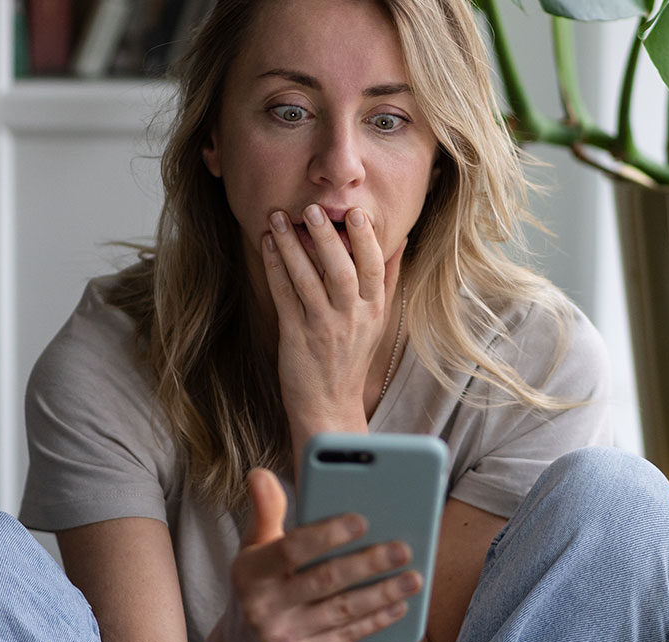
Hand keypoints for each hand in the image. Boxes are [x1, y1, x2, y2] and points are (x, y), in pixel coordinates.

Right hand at [207, 469, 421, 641]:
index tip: (362, 520)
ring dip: (382, 594)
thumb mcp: (254, 546)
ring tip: (414, 577)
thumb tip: (261, 473)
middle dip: (368, 563)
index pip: (292, 548)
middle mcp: (262, 607)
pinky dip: (375, 620)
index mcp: (250, 572)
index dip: (328, 535)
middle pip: (325, 580)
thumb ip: (265, 510)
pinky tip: (399, 605)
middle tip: (403, 548)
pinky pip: (346, 636)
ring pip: (342, 610)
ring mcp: (281, 637)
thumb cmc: (261, 582)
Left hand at [261, 205, 404, 457]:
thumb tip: (400, 240)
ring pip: (308, 279)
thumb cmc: (351, 358)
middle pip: (342, 270)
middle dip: (326, 237)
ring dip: (292, 245)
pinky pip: (284, 296)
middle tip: (312, 208)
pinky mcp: (296, 336)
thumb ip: (387, 280)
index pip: (374, 268)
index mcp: (374, 310)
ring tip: (279, 217)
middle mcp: (352, 317)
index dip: (366, 239)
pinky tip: (268, 245)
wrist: (329, 406)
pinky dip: (275, 268)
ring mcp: (323, 327)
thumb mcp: (377, 320)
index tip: (356, 212)